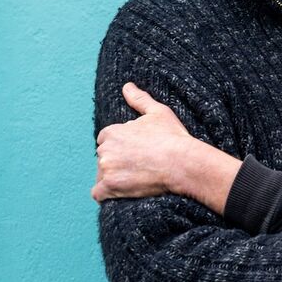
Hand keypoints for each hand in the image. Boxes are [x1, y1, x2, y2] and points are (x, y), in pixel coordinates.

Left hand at [92, 83, 194, 201]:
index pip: (106, 140)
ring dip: (113, 179)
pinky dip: (107, 194)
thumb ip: (139, 99)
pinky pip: (98, 194)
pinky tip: (121, 192)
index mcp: (112, 132)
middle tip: (138, 167)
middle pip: (104, 158)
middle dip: (116, 162)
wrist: (183, 163)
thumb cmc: (173, 137)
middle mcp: (105, 149)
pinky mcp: (111, 187)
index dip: (121, 147)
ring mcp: (107, 168)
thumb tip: (127, 86)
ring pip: (101, 176)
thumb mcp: (158, 113)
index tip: (135, 153)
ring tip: (135, 180)